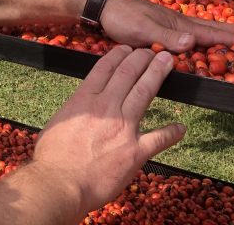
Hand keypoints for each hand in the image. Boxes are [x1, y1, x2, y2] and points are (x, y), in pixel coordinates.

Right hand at [30, 46, 184, 218]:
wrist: (60, 184)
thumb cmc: (52, 158)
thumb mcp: (58, 122)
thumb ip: (74, 112)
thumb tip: (79, 109)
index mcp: (84, 100)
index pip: (105, 69)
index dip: (119, 55)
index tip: (127, 49)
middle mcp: (106, 108)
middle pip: (128, 74)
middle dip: (143, 58)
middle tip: (153, 51)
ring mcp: (123, 128)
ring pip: (144, 92)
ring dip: (157, 74)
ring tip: (167, 63)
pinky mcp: (135, 151)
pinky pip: (159, 138)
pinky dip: (171, 132)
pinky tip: (180, 128)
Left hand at [100, 0, 233, 52]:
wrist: (104, 6)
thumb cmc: (123, 17)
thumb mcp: (143, 29)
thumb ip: (166, 37)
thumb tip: (193, 43)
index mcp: (177, 24)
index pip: (210, 33)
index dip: (231, 39)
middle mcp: (177, 24)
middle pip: (210, 29)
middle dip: (232, 33)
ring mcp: (170, 25)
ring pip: (201, 31)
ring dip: (220, 34)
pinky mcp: (161, 29)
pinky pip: (189, 35)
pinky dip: (202, 37)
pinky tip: (202, 40)